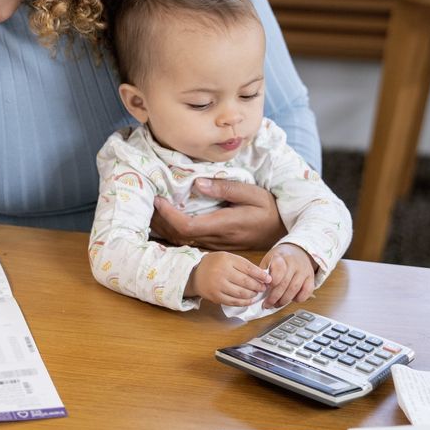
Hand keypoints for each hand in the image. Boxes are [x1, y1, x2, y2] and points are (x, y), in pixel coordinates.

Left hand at [150, 178, 284, 250]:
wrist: (282, 231)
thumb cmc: (269, 209)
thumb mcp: (253, 193)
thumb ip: (226, 188)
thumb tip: (198, 183)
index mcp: (224, 225)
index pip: (188, 226)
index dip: (168, 215)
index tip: (157, 199)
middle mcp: (216, 239)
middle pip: (179, 236)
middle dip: (160, 221)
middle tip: (147, 201)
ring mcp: (215, 245)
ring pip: (182, 241)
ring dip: (164, 227)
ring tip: (152, 209)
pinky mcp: (215, 246)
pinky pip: (189, 241)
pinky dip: (173, 231)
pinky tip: (166, 220)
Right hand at [186, 252, 270, 306]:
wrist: (195, 274)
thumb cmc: (214, 265)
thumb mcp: (227, 258)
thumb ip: (243, 264)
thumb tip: (262, 275)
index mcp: (226, 260)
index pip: (248, 268)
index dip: (261, 275)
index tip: (268, 279)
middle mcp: (221, 272)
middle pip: (246, 282)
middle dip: (258, 286)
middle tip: (263, 287)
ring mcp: (218, 285)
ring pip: (241, 293)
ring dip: (252, 294)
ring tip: (256, 293)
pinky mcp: (216, 296)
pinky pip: (234, 301)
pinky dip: (244, 302)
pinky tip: (249, 300)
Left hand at [259, 243, 315, 307]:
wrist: (297, 251)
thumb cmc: (280, 258)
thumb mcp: (268, 260)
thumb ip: (263, 272)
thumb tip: (258, 288)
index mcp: (281, 257)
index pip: (278, 269)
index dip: (272, 281)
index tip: (264, 290)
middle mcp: (294, 263)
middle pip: (285, 283)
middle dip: (274, 297)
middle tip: (267, 304)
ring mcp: (304, 270)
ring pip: (294, 289)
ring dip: (284, 300)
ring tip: (276, 305)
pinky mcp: (311, 277)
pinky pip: (307, 291)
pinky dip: (298, 299)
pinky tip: (291, 300)